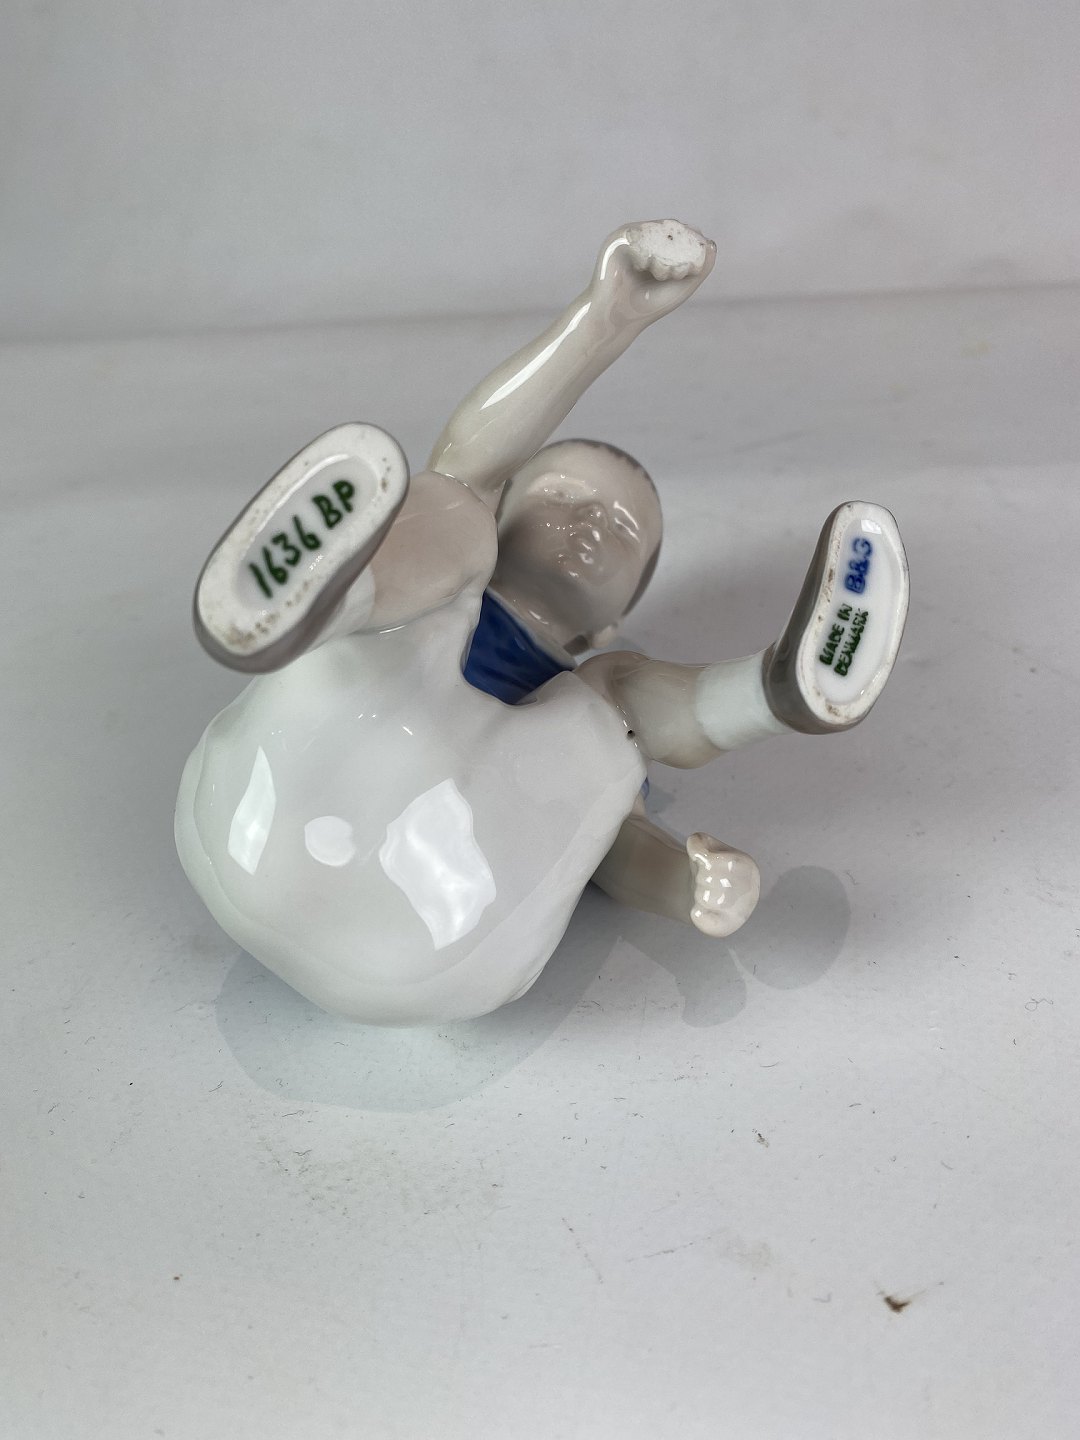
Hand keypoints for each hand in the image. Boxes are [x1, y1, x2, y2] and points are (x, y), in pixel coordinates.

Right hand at [590, 219, 715, 327]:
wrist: (618, 319)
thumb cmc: (649, 305)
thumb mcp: (683, 286)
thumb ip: (702, 266)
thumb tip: (712, 243)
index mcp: (660, 248)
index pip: (682, 236)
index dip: (692, 246)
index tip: (690, 270)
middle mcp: (645, 240)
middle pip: (671, 230)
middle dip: (679, 249)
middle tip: (677, 273)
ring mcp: (631, 239)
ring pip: (657, 231)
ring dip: (664, 252)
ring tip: (661, 274)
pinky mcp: (616, 241)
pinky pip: (639, 235)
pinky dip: (647, 252)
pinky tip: (645, 268)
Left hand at [686, 834, 759, 937]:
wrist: (710, 896)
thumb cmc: (710, 869)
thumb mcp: (707, 848)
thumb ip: (699, 841)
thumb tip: (694, 843)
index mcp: (747, 866)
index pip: (716, 861)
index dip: (703, 861)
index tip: (706, 863)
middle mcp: (749, 890)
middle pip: (707, 879)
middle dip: (699, 878)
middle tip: (705, 881)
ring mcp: (739, 912)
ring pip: (704, 897)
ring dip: (697, 894)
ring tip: (705, 894)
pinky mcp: (726, 928)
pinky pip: (705, 920)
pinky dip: (697, 914)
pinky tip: (699, 910)